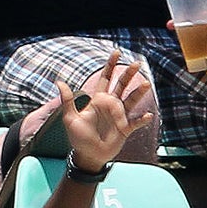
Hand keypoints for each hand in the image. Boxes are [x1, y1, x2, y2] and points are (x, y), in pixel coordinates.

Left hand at [56, 52, 150, 169]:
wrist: (88, 155)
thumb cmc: (78, 137)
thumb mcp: (70, 118)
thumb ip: (67, 100)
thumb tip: (59, 81)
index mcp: (97, 101)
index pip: (105, 79)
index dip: (110, 66)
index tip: (116, 52)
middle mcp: (111, 105)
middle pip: (121, 86)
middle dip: (128, 75)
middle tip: (137, 63)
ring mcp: (119, 116)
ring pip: (131, 101)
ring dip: (139, 93)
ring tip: (146, 84)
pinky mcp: (126, 129)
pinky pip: (136, 122)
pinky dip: (142, 119)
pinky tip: (147, 115)